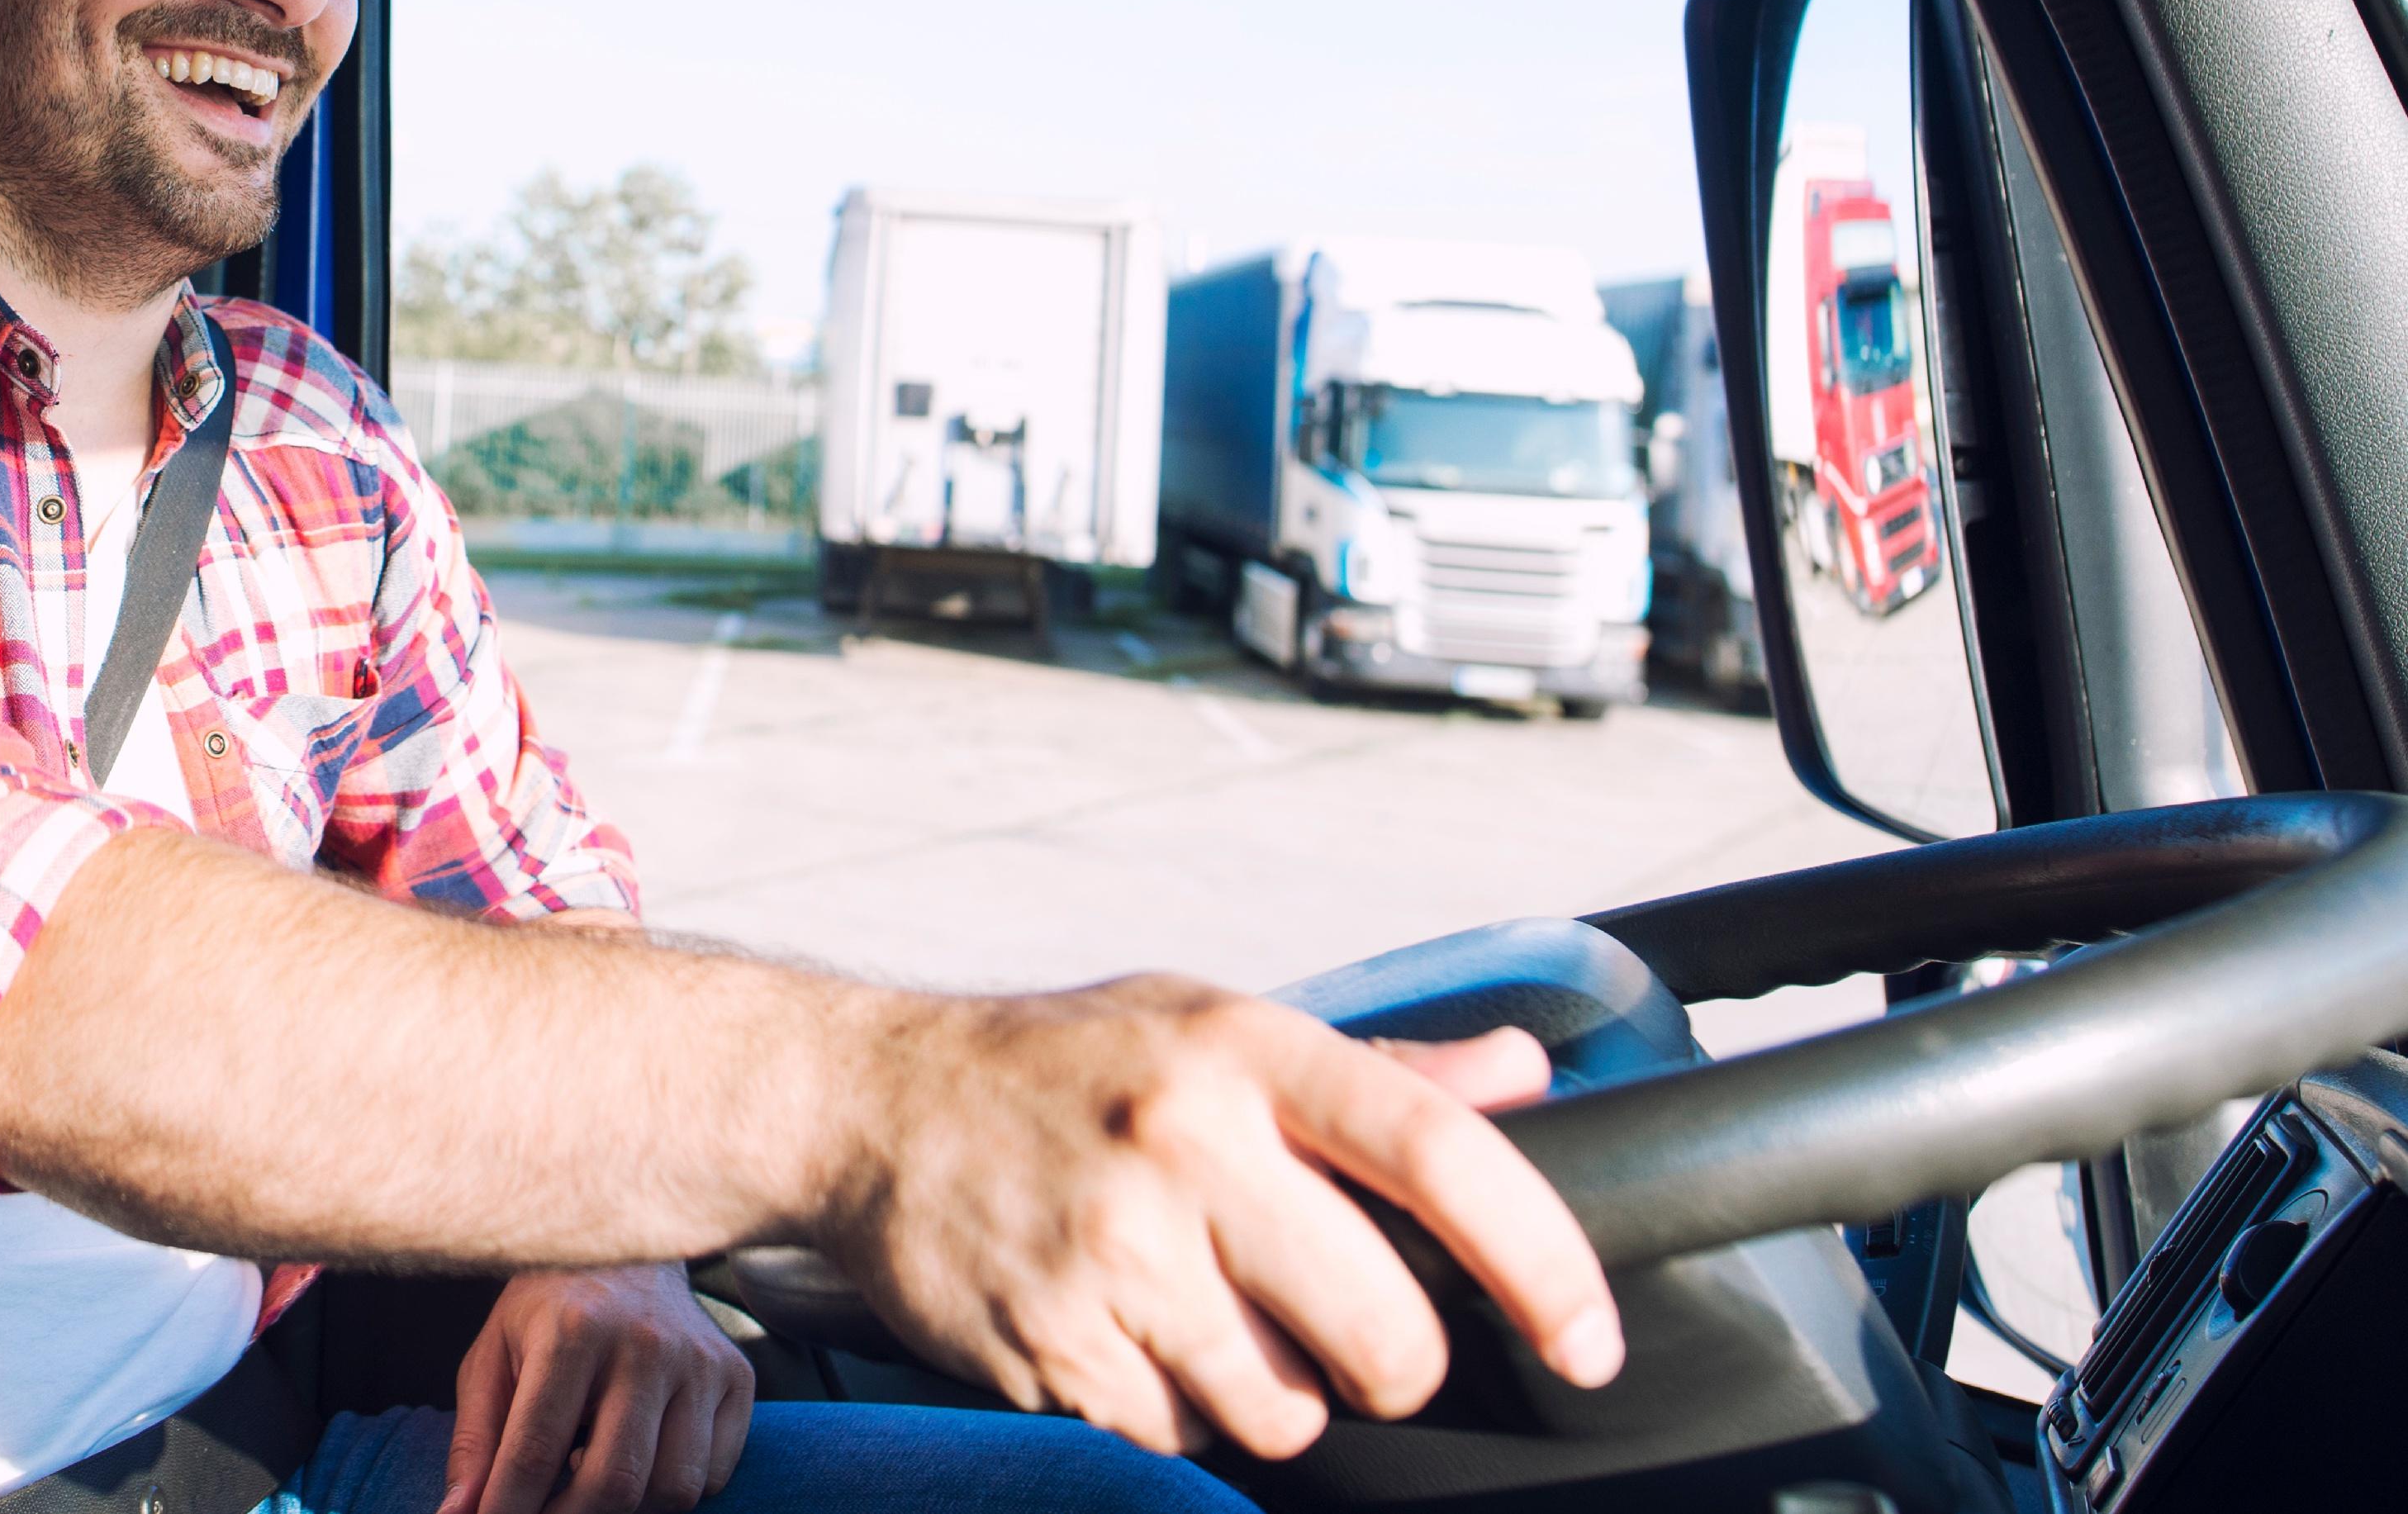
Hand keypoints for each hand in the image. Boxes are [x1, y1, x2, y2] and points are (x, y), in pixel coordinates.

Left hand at [439, 1264, 757, 1513]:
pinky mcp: (737, 1376)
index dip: (507, 1511)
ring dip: (626, 1509)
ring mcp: (699, 1361)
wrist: (629, 1246)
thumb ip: (475, 1441)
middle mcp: (645, 1343)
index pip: (535, 1451)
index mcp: (573, 1329)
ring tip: (591, 1478)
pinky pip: (713, 1475)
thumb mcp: (494, 1356)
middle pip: (613, 1482)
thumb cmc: (549, 1310)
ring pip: (673, 1488)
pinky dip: (672, 1488)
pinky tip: (640, 1456)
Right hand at [833, 980, 1619, 1460]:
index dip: (1543, 1260)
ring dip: (1268, 1390)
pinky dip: (1169, 1408)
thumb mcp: (1215, 1024)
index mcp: (1245, 1049)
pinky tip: (1119, 1329)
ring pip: (1285, 1408)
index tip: (1588, 1336)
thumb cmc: (1066, 1063)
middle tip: (1338, 1326)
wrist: (871, 1100)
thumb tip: (1526, 1073)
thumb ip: (1380, 1068)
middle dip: (1388, 1364)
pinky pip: (1179, 1436)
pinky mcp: (1054, 1343)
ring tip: (1196, 1308)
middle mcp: (1186, 1142)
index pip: (1441, 1155)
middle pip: (1384, 1334)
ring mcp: (1115, 1250)